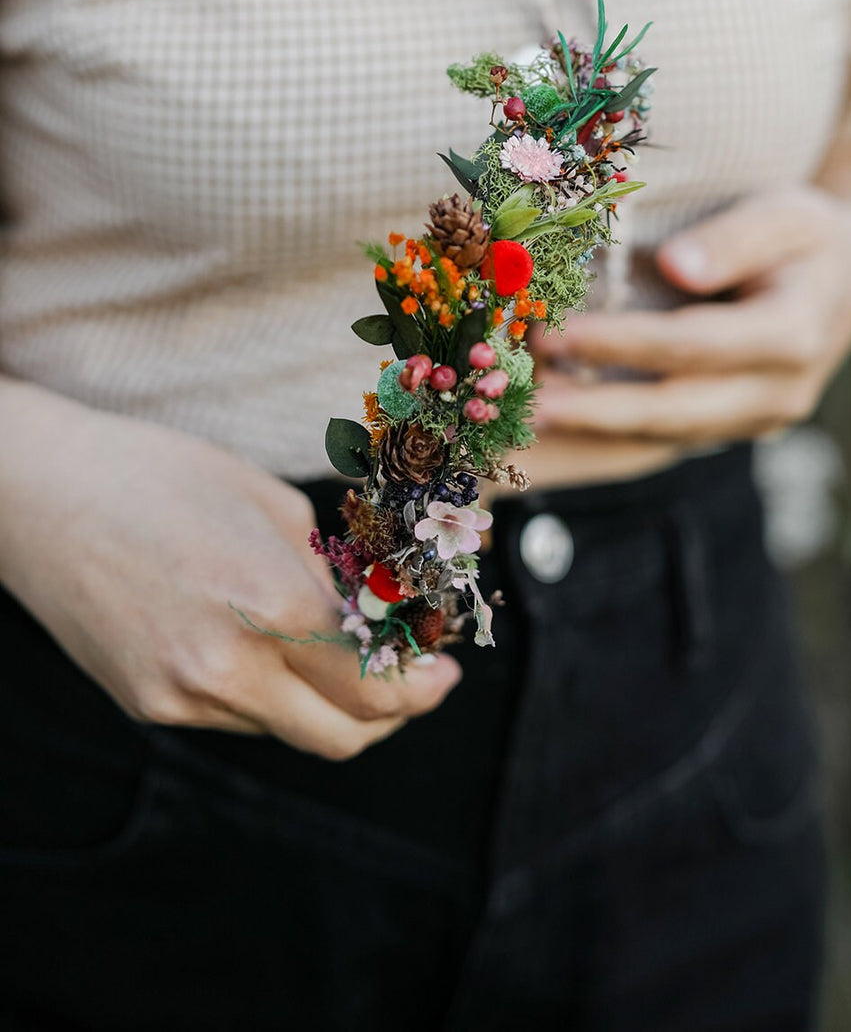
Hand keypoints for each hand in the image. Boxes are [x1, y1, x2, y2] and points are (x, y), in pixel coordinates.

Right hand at [0, 383, 460, 759]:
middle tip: (415, 680)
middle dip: (393, 714)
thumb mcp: (273, 505)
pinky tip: (268, 644)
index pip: (375, 685)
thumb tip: (383, 616)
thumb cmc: (164, 477)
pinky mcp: (149, 706)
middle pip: (343, 736)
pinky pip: (236, 718)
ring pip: (290, 730)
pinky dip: (272, 693)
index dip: (422, 686)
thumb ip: (332, 574)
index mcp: (272, 606)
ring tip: (341, 652)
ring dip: (331, 704)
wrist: (44, 497)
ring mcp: (183, 698)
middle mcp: (228, 669)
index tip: (444, 671)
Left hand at [532, 151, 850, 447]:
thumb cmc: (807, 235)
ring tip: (527, 423)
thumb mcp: (787, 213)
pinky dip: (611, 436)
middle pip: (677, 411)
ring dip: (596, 434)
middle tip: (527, 405)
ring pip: (668, 439)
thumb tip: (679, 267)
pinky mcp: (734, 429)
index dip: (627, 344)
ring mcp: (759, 420)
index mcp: (794, 333)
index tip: (563, 333)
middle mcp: (780, 392)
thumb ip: (735, 239)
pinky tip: (557, 426)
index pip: (695, 345)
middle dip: (598, 412)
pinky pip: (667, 440)